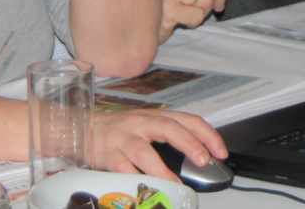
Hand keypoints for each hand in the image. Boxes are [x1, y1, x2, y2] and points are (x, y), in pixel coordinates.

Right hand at [88, 109, 225, 178]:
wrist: (83, 127)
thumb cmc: (121, 130)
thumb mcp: (147, 125)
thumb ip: (170, 135)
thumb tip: (200, 152)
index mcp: (156, 116)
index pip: (188, 120)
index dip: (207, 135)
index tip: (221, 151)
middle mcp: (141, 123)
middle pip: (169, 128)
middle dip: (189, 144)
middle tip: (204, 160)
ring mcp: (124, 137)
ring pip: (144, 151)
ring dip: (162, 169)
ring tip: (175, 184)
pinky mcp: (108, 154)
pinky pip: (122, 168)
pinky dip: (134, 178)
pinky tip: (145, 187)